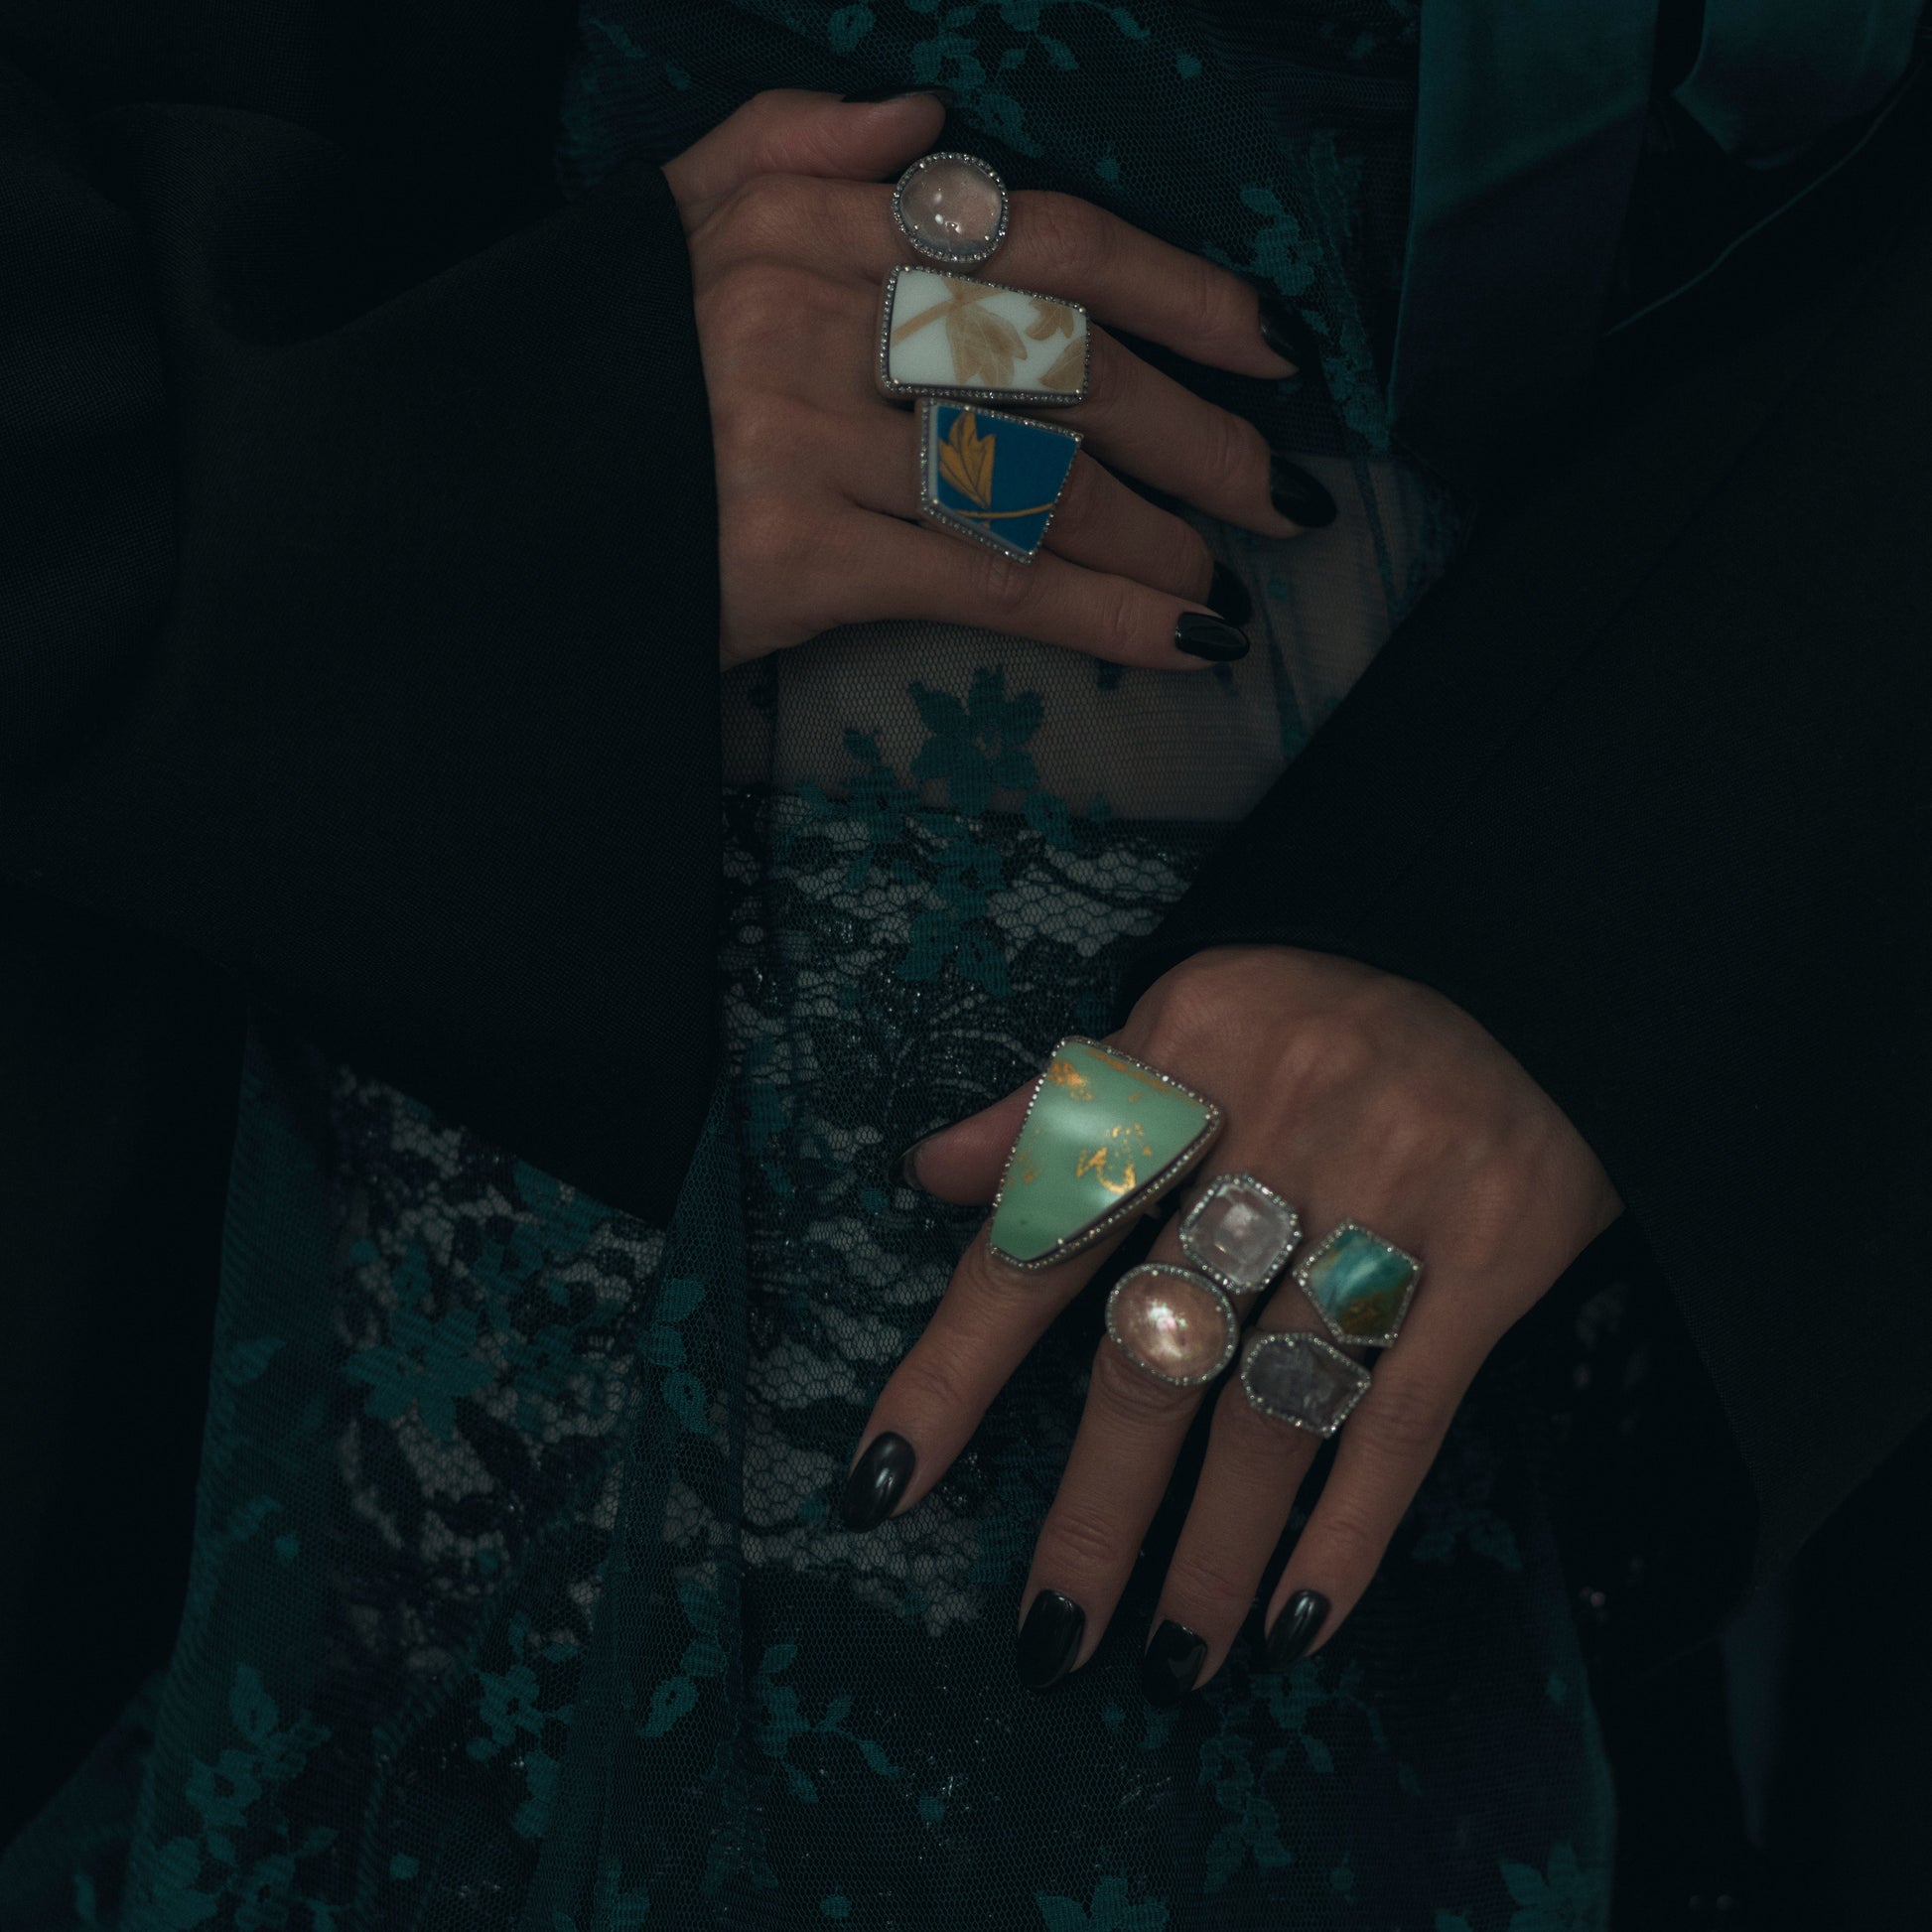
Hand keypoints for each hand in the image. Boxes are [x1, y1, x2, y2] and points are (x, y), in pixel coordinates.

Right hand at [661, 91, 1330, 671]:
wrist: (474, 515)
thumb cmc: (600, 377)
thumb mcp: (673, 220)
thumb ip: (794, 140)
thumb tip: (933, 112)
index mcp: (806, 217)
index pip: (1036, 240)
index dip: (1173, 289)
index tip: (1266, 345)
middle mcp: (811, 307)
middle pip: (1059, 364)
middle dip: (1193, 435)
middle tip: (1276, 493)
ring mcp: (803, 430)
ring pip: (1038, 479)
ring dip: (1156, 538)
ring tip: (1221, 582)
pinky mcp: (797, 552)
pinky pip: (990, 578)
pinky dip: (1103, 614)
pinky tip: (1179, 640)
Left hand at [844, 945, 1622, 1695]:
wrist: (1545, 964)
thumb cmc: (1334, 1004)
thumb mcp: (1192, 1008)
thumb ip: (1063, 1099)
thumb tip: (933, 1176)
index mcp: (1184, 1052)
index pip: (1040, 1227)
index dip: (957, 1365)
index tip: (887, 1484)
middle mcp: (1282, 1122)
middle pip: (1157, 1347)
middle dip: (1096, 1509)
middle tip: (1049, 1636)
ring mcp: (1394, 1193)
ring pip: (1276, 1409)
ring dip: (1216, 1552)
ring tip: (1175, 1658)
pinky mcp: (1496, 1255)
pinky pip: (1405, 1417)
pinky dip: (1350, 1529)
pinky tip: (1300, 1620)